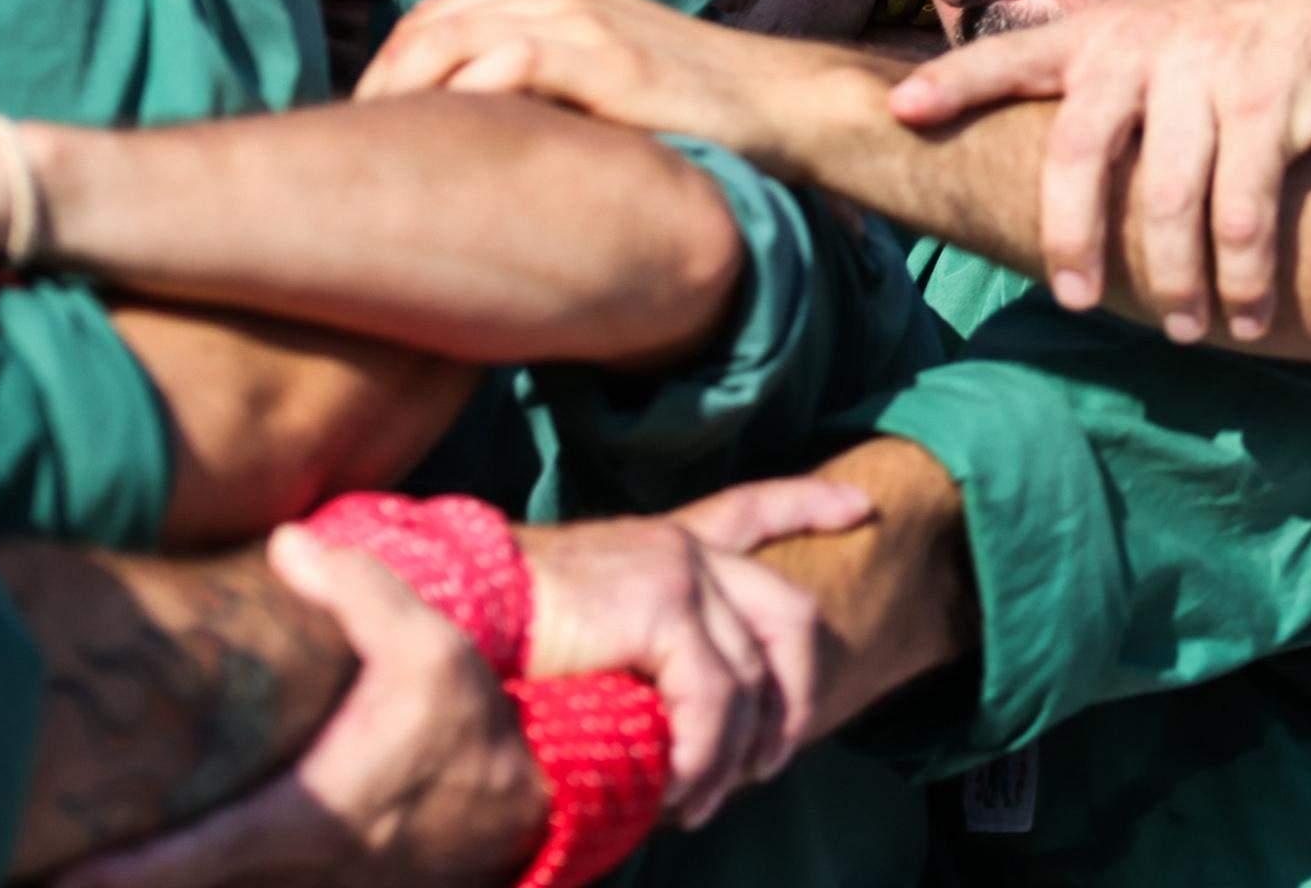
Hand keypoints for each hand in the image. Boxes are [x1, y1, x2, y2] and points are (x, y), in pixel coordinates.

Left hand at [57, 526, 545, 887]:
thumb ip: (358, 590)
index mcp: (311, 814)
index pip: (199, 856)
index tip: (60, 876)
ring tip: (49, 875)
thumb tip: (285, 543)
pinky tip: (120, 876)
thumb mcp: (428, 642)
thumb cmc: (460, 717)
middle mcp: (297, 874)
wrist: (517, 800)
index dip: (125, 874)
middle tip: (12, 870)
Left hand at [357, 0, 760, 147]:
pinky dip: (462, 103)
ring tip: (388, 166)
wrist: (774, 102)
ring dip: (402, 104)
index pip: (424, 24)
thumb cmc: (680, 103)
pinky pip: (504, 64)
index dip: (381, 82)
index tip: (363, 145)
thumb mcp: (591, 74)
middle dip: (376, 95)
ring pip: (446, 42)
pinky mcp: (603, 54)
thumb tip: (448, 134)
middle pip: (420, 32)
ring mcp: (575, 16)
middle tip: (357, 164)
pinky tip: (447, 156)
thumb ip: (529, 80)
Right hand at [521, 478, 870, 823]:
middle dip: (794, 698)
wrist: (447, 614)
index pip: (752, 510)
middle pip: (786, 614)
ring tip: (696, 803)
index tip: (863, 509)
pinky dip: (702, 754)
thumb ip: (642, 661)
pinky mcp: (663, 604)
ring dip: (731, 757)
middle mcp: (682, 549)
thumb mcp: (587, 639)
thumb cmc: (500, 639)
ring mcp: (678, 570)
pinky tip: (674, 787)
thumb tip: (680, 732)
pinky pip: (712, 699)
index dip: (809, 507)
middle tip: (767, 765)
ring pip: (749, 679)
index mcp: (665, 545)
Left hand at [883, 0, 1310, 342]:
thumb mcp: (1152, 43)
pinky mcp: (1270, 99)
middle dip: (1072, 238)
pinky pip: (1246, 205)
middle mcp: (1142, 45)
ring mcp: (1206, 68)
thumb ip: (1095, 89)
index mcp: (1101, 36)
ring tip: (1187, 328)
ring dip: (1177, 278)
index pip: (1011, 56)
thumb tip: (1022, 170)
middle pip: (1080, 150)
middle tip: (1076, 300)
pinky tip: (1249, 312)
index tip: (898, 113)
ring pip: (1170, 196)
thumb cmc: (1230, 43)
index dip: (954, 82)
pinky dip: (1245, 271)